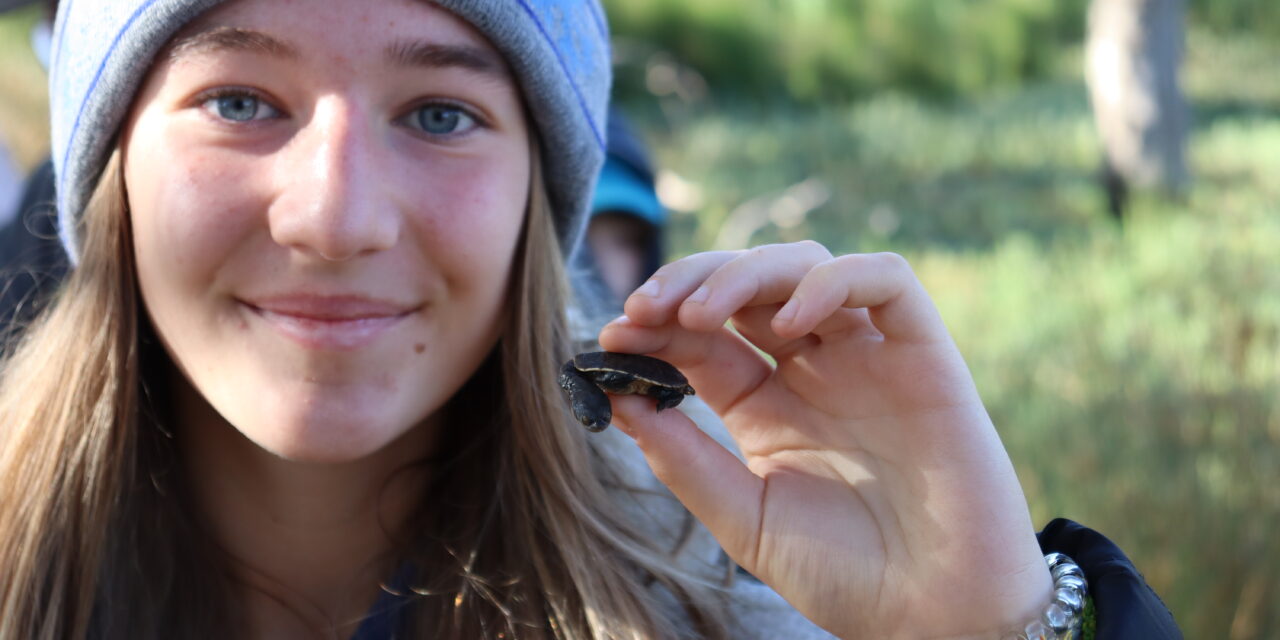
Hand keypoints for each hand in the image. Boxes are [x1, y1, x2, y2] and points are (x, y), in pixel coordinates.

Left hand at [597, 242, 1052, 638]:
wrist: (933, 615)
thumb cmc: (842, 574)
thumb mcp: (745, 517)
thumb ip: (684, 459)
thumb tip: (617, 396)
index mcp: (765, 403)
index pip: (702, 336)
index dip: (657, 324)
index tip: (612, 334)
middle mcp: (812, 368)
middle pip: (745, 285)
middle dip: (688, 281)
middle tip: (644, 307)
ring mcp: (867, 355)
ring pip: (805, 265)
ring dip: (745, 274)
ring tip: (700, 313)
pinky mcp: (924, 353)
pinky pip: (886, 282)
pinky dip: (833, 282)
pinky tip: (790, 320)